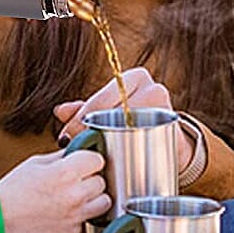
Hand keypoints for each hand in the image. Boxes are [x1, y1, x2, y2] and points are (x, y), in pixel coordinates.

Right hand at [0, 149, 109, 232]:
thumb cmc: (11, 192)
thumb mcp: (34, 163)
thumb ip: (59, 158)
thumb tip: (74, 153)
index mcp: (66, 172)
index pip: (97, 160)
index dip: (89, 159)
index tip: (84, 162)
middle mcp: (75, 195)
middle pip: (102, 182)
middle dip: (90, 179)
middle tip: (75, 181)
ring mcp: (76, 217)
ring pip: (103, 203)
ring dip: (92, 199)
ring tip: (74, 197)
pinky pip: (85, 221)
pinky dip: (77, 217)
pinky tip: (60, 213)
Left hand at [53, 67, 194, 170]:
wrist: (170, 140)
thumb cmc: (133, 121)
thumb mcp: (107, 111)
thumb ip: (85, 109)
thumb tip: (60, 111)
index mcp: (134, 76)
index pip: (101, 98)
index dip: (81, 118)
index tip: (66, 136)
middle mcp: (151, 86)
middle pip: (113, 111)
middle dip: (92, 130)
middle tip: (78, 147)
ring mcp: (165, 105)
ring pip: (129, 124)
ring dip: (110, 139)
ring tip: (95, 153)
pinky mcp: (173, 125)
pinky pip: (147, 137)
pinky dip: (131, 147)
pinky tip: (120, 156)